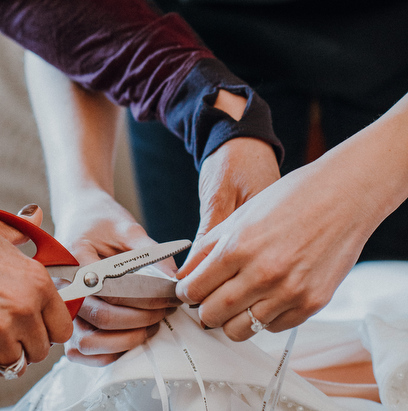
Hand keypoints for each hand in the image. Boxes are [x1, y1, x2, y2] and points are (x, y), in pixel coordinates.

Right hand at [0, 205, 72, 375]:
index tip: (34, 327)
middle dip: (22, 345)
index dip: (47, 330)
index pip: (62, 328)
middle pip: (39, 351)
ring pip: (11, 364)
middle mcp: (24, 308)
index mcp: (37, 281)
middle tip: (4, 332)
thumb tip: (34, 215)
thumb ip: (20, 233)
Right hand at [55, 188, 178, 365]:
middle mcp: (62, 285)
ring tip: (150, 325)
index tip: (167, 299)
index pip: (109, 291)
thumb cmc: (100, 219)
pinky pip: (80, 350)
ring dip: (124, 340)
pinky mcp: (67, 317)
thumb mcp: (126, 227)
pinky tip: (130, 337)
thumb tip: (173, 279)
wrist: (78, 214)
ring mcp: (61, 305)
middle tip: (164, 311)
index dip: (143, 300)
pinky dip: (106, 352)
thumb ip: (150, 252)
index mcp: (74, 257)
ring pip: (88, 342)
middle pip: (100, 318)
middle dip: (139, 320)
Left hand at [175, 152, 373, 340]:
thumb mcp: (241, 214)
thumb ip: (209, 247)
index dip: (187, 292)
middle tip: (209, 300)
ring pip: (240, 330)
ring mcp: (288, 292)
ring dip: (233, 319)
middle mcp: (262, 273)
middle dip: (205, 310)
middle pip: (213, 314)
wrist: (342, 197)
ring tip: (237, 300)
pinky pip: (272, 327)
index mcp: (239, 246)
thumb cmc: (291, 199)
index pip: (195, 288)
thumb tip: (185, 274)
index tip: (189, 290)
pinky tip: (266, 296)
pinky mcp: (310, 305)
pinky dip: (263, 317)